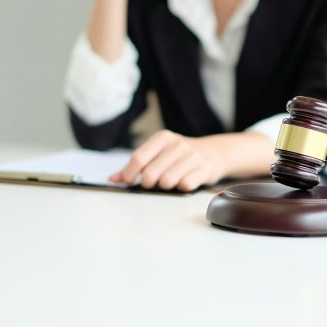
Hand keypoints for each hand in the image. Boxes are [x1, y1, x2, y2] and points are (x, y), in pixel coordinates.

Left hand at [109, 130, 225, 191]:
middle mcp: (178, 144)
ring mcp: (192, 156)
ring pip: (167, 182)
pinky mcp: (205, 168)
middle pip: (150, 173)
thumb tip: (113, 179)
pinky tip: (185, 182)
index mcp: (163, 138)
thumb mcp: (158, 154)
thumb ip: (136, 166)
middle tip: (154, 183)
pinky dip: (182, 188)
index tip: (129, 182)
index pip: (138, 158)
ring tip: (171, 182)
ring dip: (166, 187)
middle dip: (148, 184)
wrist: (214, 153)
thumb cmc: (179, 156)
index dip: (130, 174)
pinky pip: (185, 186)